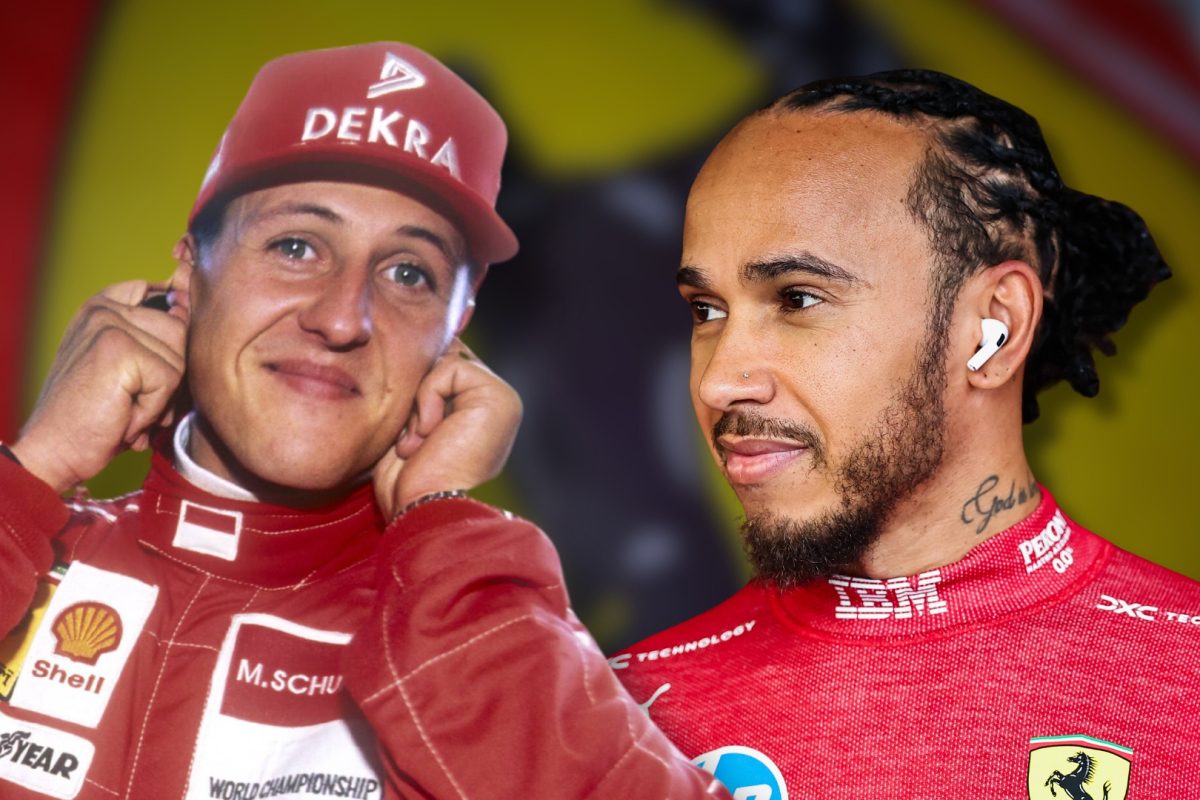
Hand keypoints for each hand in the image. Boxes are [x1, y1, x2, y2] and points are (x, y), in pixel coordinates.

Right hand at [12, 280, 188, 491]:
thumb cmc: (93, 416)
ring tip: (125, 409)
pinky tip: (123, 417)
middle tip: (132, 400)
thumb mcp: (123, 370)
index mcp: (100, 307)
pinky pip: (170, 380)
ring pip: (179, 359)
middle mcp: (103, 309)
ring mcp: (110, 325)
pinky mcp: (120, 350)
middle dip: (169, 376)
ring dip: (161, 397)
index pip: (159, 290)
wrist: (54, 451)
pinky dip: (153, 410)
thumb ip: (152, 339)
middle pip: (180, 331)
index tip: (155, 353)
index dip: (172, 315)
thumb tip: (189, 310)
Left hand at [373, 339, 521, 517]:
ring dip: (421, 401)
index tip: (410, 432)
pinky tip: (430, 434)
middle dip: (418, 393)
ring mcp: (502, 399)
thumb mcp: (412, 430)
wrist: (424, 510)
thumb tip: (415, 351)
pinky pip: (450, 368)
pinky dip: (428, 398)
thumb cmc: (411, 483)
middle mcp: (495, 403)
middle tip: (414, 440)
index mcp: (480, 411)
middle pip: (445, 359)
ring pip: (446, 361)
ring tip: (420, 441)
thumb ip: (423, 393)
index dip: (418, 386)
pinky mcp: (499, 397)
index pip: (444, 368)